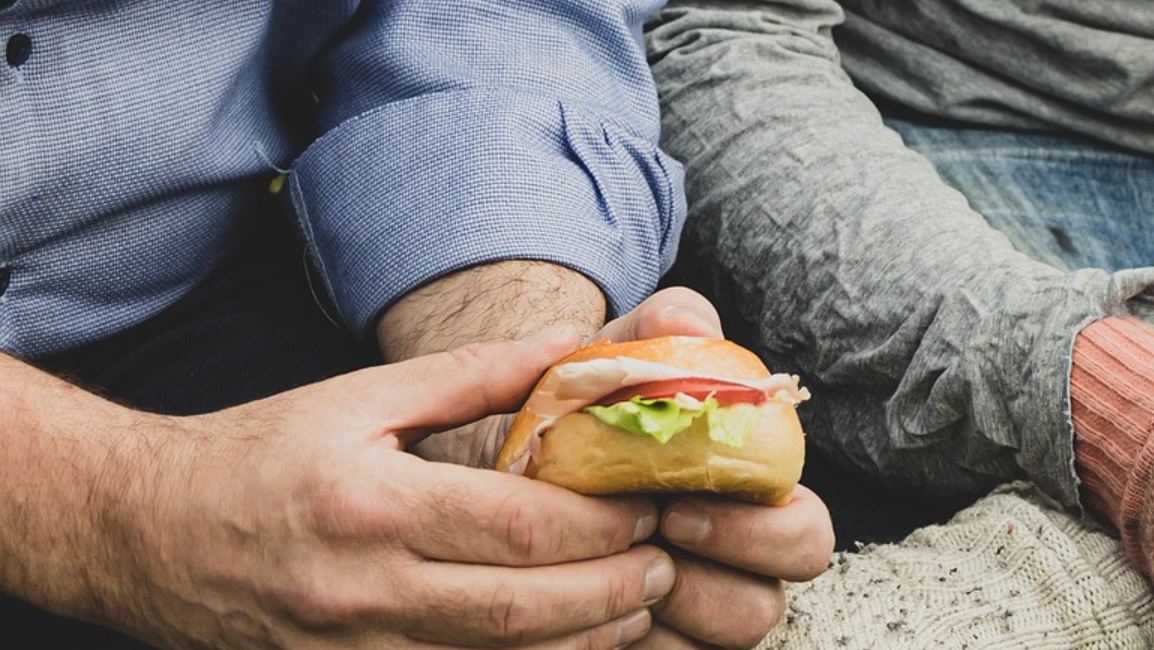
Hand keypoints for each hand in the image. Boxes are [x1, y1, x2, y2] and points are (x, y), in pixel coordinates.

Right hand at [100, 328, 673, 648]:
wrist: (143, 532)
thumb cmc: (258, 455)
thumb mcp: (359, 399)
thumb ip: (474, 376)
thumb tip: (576, 347)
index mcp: (371, 506)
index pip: (521, 529)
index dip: (604, 525)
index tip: (652, 503)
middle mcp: (365, 591)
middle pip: (526, 610)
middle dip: (615, 591)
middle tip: (668, 562)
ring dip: (587, 641)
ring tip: (640, 605)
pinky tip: (570, 642)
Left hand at [419, 286, 832, 648]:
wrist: (508, 457)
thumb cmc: (585, 407)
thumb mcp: (618, 359)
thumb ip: (662, 331)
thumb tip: (694, 323)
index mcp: (753, 504)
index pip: (806, 537)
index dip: (759, 531)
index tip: (679, 503)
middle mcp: (734, 570)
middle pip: (765, 608)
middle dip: (708, 580)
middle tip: (641, 540)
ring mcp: (689, 618)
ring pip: (711, 644)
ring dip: (658, 613)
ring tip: (598, 568)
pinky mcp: (644, 644)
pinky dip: (616, 637)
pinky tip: (571, 595)